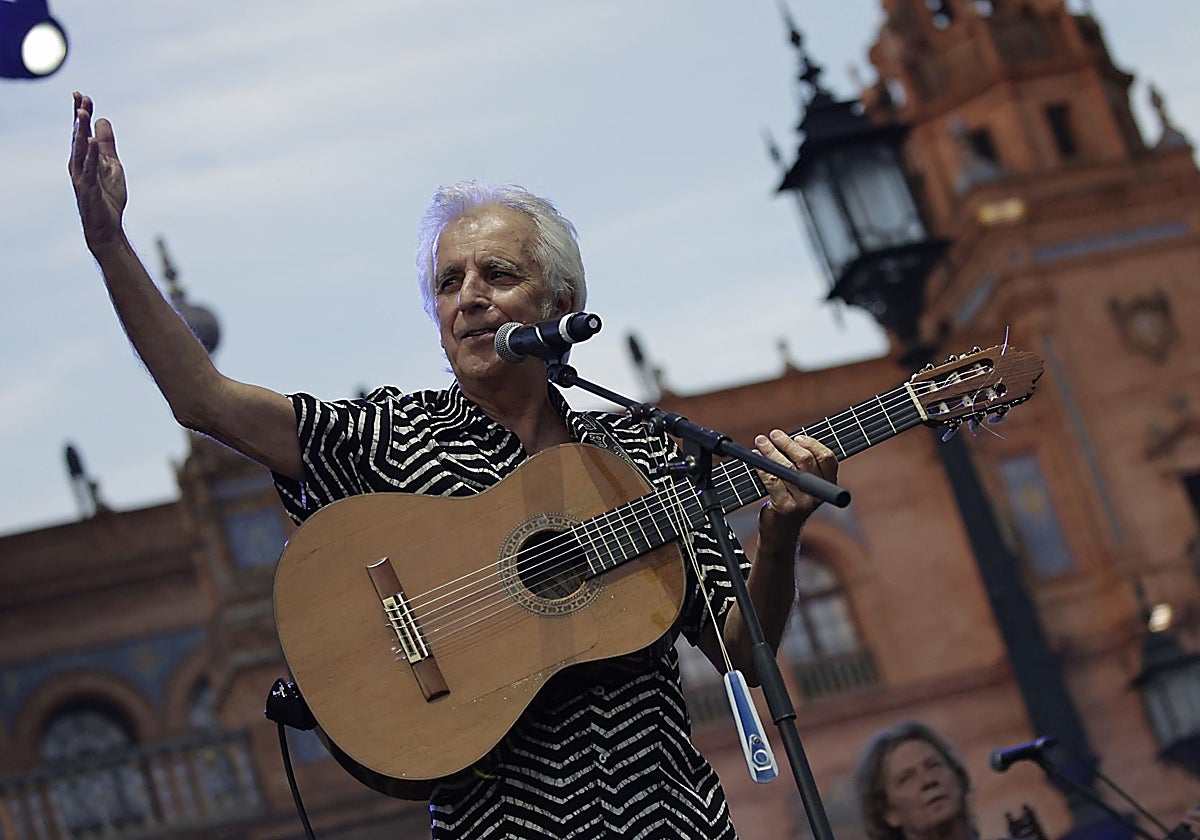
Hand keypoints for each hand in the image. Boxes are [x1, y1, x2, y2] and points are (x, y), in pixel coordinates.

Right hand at [69, 92, 127, 252]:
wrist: (106, 225)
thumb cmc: (107, 196)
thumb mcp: (112, 165)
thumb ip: (107, 144)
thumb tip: (102, 120)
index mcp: (84, 158)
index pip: (82, 131)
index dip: (82, 114)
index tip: (83, 95)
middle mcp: (78, 164)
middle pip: (78, 136)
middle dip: (79, 117)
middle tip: (80, 97)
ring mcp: (81, 176)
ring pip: (80, 150)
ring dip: (81, 131)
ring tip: (82, 113)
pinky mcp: (88, 188)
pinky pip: (89, 169)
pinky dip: (91, 155)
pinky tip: (92, 142)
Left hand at [752, 430, 837, 533]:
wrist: (782, 532)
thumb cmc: (791, 501)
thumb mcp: (803, 483)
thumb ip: (803, 464)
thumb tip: (786, 439)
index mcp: (828, 484)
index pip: (827, 458)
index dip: (812, 443)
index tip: (797, 437)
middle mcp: (818, 493)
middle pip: (805, 460)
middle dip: (787, 443)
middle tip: (774, 434)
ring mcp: (803, 502)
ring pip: (786, 468)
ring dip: (770, 451)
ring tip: (760, 442)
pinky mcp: (785, 507)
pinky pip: (772, 480)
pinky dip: (761, 466)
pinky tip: (756, 458)